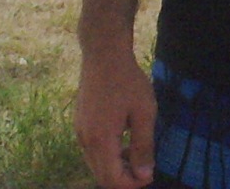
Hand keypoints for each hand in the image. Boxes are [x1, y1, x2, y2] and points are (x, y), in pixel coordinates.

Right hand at [76, 48, 158, 188]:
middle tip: (145, 167)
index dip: (133, 184)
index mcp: (101, 140)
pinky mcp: (79, 124)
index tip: (150, 174)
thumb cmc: (128, 80)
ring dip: (115, 167)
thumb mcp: (144, 112)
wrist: (103, 53)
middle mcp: (85, 140)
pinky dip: (107, 155)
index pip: (113, 180)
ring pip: (95, 165)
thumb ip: (143, 147)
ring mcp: (79, 132)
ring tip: (136, 153)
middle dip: (124, 179)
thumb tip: (144, 175)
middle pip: (102, 176)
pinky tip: (122, 140)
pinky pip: (91, 151)